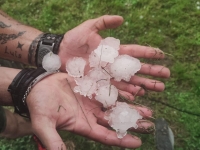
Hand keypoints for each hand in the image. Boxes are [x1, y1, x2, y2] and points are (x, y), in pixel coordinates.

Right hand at [27, 72, 153, 149]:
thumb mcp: (44, 125)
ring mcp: (92, 100)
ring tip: (147, 110)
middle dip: (131, 123)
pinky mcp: (91, 87)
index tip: (138, 143)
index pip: (106, 136)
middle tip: (149, 124)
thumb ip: (53, 141)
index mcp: (83, 125)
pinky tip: (134, 91)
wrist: (37, 86)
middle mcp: (91, 114)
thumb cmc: (40, 105)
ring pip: (115, 105)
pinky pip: (109, 89)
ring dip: (130, 107)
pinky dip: (121, 91)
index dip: (121, 140)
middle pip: (115, 121)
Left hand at [58, 15, 169, 98]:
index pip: (134, 52)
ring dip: (143, 85)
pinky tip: (137, 97)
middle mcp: (113, 64)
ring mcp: (107, 75)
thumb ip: (104, 22)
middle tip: (166, 76)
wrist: (59, 54)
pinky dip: (126, 93)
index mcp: (113, 51)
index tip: (162, 55)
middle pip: (136, 69)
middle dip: (151, 72)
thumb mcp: (89, 27)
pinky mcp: (99, 84)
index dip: (148, 53)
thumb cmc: (73, 40)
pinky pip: (115, 90)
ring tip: (158, 88)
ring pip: (129, 81)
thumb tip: (122, 19)